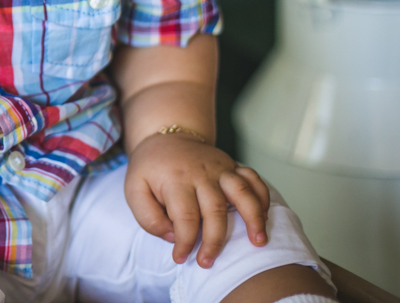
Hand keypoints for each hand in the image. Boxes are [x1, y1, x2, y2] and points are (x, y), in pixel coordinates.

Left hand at [124, 132, 269, 268]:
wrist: (166, 136)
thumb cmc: (150, 169)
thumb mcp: (134, 189)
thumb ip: (148, 216)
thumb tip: (172, 236)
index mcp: (175, 179)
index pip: (184, 216)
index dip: (185, 242)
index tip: (181, 258)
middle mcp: (201, 172)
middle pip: (215, 210)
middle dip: (214, 241)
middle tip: (207, 262)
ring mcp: (220, 167)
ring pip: (242, 192)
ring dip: (253, 218)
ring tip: (258, 242)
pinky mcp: (232, 164)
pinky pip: (253, 179)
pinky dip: (263, 197)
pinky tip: (266, 216)